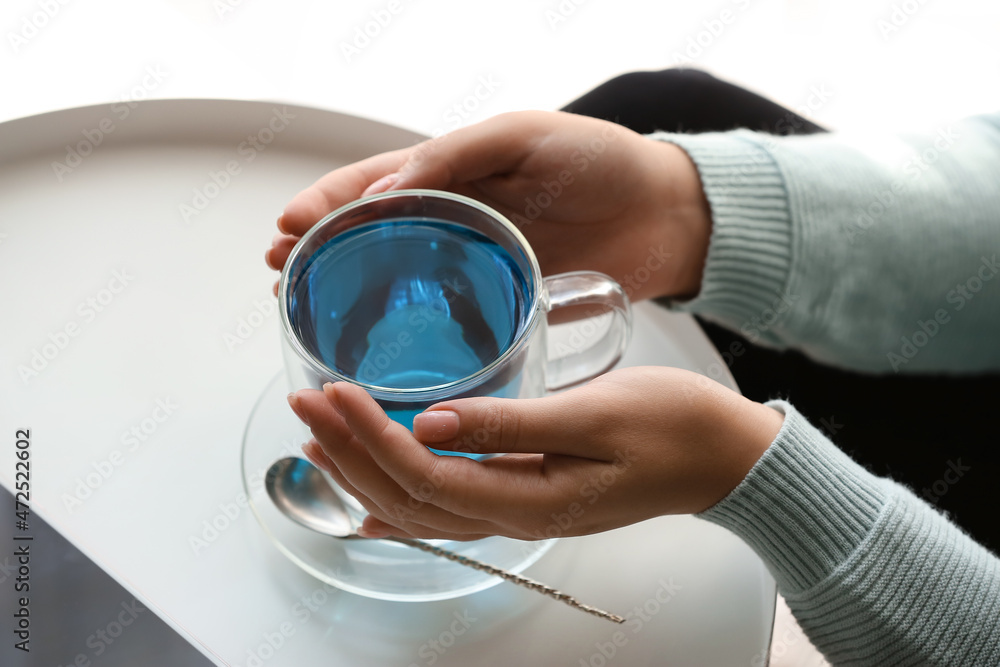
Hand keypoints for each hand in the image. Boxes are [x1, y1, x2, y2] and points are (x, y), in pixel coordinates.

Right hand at [266, 110, 711, 300]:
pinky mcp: (504, 305)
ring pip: (402, 283)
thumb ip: (457, 155)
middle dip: (323, 255)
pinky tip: (386, 353)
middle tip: (282, 278)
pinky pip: (448, 321)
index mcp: (454, 172)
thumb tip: (386, 191)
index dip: (326, 205)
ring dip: (355, 299)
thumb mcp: (523, 136)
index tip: (286, 228)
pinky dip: (414, 335)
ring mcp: (477, 266)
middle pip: (372, 238)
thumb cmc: (601, 160)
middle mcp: (456, 221)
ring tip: (313, 318)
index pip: (372, 185)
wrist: (666, 216)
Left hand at [288, 367, 783, 540]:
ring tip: (318, 434)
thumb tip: (428, 422)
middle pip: (406, 496)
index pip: (422, 473)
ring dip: (363, 471)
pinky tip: (369, 494)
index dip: (368, 436)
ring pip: (417, 506)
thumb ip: (509, 424)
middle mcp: (512, 516)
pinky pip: (443, 507)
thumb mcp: (595, 416)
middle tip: (304, 401)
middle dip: (348, 451)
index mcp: (526, 499)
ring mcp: (517, 511)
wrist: (722, 457)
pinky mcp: (524, 495)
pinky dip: (396, 495)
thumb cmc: (672, 428)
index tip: (332, 391)